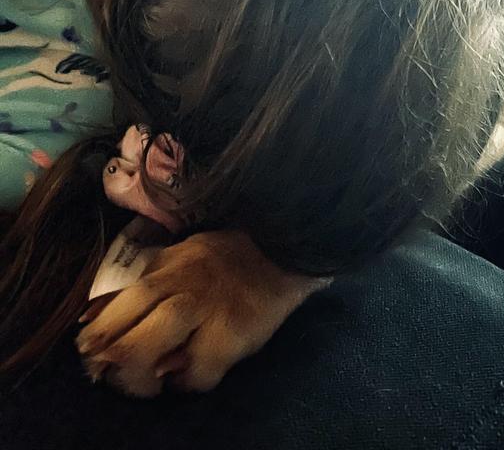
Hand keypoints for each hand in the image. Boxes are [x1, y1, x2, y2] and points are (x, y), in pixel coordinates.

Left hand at [76, 231, 322, 396]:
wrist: (283, 252)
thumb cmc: (225, 259)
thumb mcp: (180, 256)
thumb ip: (144, 279)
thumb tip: (93, 314)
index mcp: (167, 264)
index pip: (120, 296)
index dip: (97, 329)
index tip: (87, 349)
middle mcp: (182, 283)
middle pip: (129, 320)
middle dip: (109, 354)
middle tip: (106, 372)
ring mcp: (207, 309)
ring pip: (152, 345)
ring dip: (137, 373)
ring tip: (142, 383)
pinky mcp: (232, 334)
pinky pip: (197, 371)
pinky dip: (185, 382)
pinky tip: (184, 380)